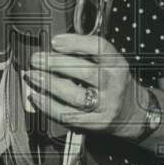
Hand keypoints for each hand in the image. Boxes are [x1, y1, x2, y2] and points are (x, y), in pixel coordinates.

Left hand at [24, 33, 144, 136]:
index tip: (55, 41)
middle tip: (37, 60)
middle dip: (56, 64)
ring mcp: (105, 105)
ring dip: (49, 85)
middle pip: (84, 72)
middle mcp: (113, 84)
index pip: (100, 48)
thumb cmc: (113, 83)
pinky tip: (36, 96)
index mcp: (116, 64)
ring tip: (33, 76)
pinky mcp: (94, 123)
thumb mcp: (109, 63)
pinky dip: (48, 105)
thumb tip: (53, 49)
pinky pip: (68, 115)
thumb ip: (85, 54)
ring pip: (75, 95)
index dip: (76, 43)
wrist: (131, 112)